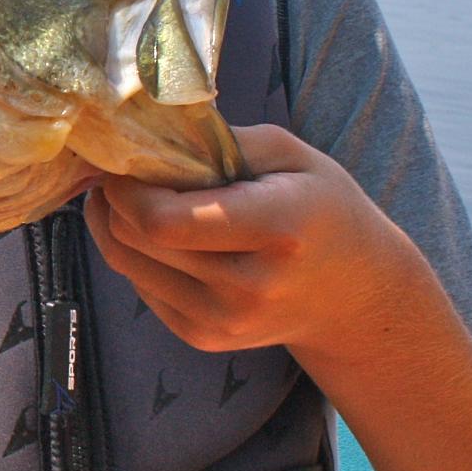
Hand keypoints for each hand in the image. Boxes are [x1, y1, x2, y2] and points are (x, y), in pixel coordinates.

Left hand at [83, 123, 422, 361]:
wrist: (357, 297)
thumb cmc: (322, 209)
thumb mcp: (291, 155)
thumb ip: (217, 140)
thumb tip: (146, 132)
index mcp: (276, 229)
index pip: (163, 220)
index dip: (127, 188)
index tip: (128, 161)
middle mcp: (249, 286)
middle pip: (135, 238)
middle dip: (114, 200)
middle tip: (124, 173)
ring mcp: (224, 321)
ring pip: (126, 264)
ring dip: (116, 226)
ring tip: (138, 199)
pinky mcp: (205, 338)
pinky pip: (139, 287)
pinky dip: (137, 256)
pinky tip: (163, 236)